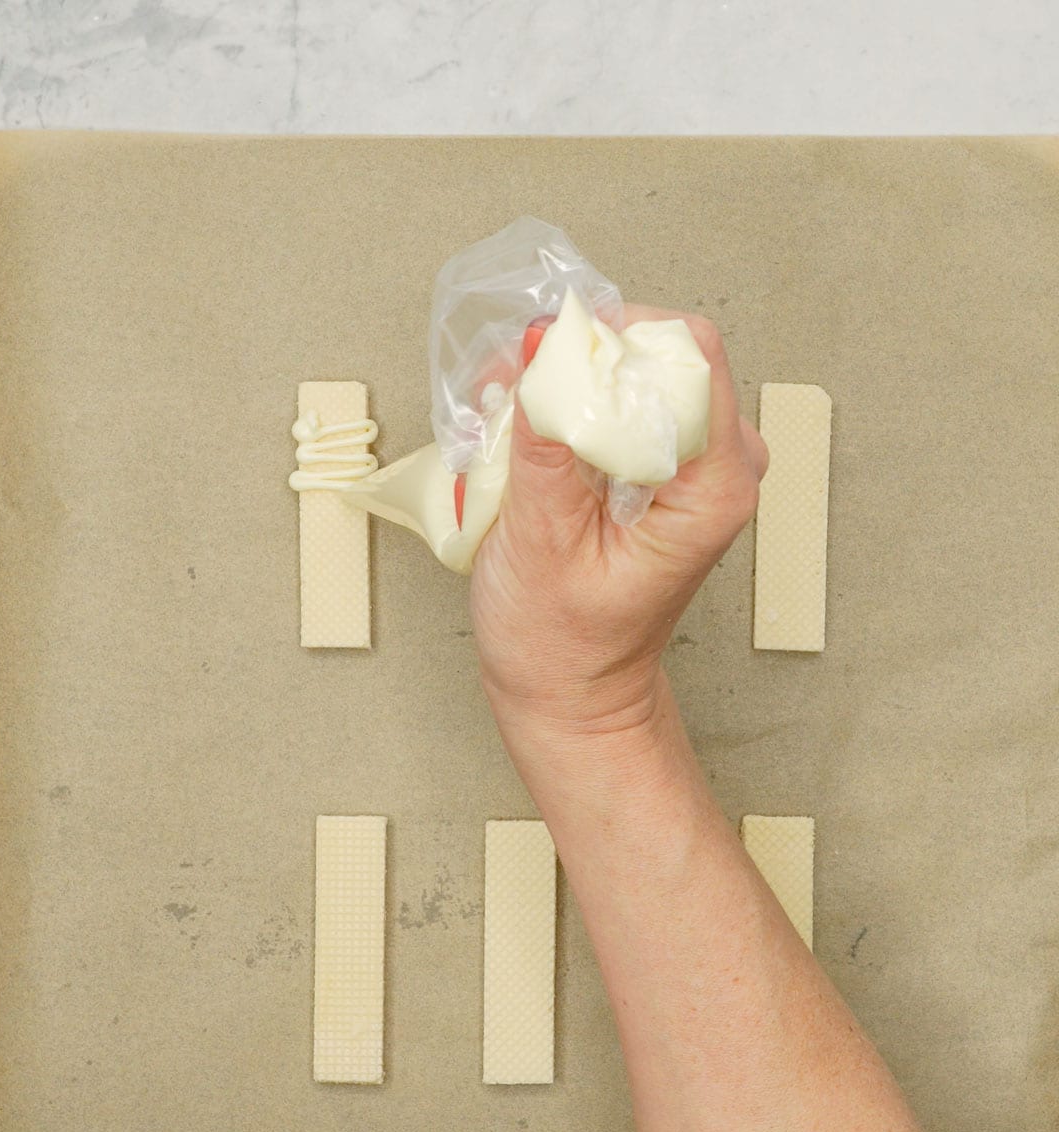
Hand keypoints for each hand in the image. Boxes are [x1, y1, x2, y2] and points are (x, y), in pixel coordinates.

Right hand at [471, 306, 767, 737]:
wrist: (569, 693)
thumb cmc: (562, 644)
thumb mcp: (540, 540)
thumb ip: (546, 441)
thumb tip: (546, 347)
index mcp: (715, 488)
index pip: (687, 356)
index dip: (612, 343)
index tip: (548, 366)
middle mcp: (717, 467)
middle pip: (659, 354)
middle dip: (579, 360)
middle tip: (513, 394)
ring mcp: (690, 465)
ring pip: (631, 371)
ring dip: (563, 384)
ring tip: (509, 428)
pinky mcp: (658, 468)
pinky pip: (618, 402)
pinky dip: (566, 407)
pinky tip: (523, 441)